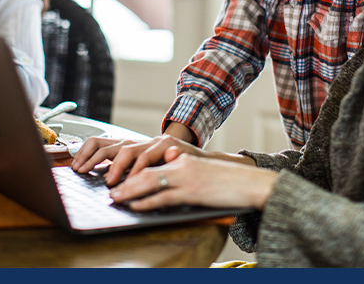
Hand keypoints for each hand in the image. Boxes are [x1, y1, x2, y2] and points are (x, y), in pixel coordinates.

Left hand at [71, 134, 204, 185]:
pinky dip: (141, 177)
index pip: (106, 142)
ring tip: (111, 183)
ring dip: (119, 169)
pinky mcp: (175, 153)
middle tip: (86, 173)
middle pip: (117, 146)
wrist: (207, 162)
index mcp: (136, 144)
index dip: (89, 152)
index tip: (77, 167)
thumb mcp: (148, 164)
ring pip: (134, 154)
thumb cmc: (174, 166)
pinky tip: (135, 190)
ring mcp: (160, 145)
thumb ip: (129, 167)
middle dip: (98, 160)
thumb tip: (103, 174)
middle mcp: (146, 141)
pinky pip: (154, 167)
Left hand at [109, 148, 278, 210]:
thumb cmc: (228, 181)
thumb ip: (181, 172)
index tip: (117, 177)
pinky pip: (164, 196)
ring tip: (116, 198)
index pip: (149, 159)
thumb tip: (163, 183)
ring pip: (150, 180)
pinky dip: (147, 202)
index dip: (130, 168)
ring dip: (129, 190)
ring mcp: (186, 175)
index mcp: (182, 156)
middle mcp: (181, 161)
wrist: (253, 183)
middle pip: (144, 167)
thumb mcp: (201, 172)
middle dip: (124, 178)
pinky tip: (137, 206)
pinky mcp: (193, 190)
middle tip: (110, 189)